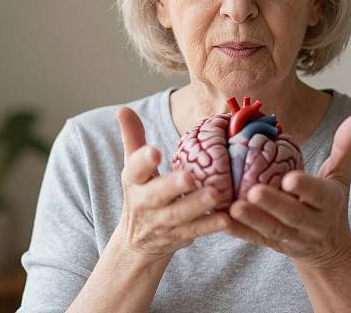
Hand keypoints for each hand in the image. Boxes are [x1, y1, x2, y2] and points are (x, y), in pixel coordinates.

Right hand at [114, 106, 230, 262]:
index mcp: (134, 181)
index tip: (154, 151)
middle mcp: (145, 202)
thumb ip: (133, 137)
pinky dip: (210, 226)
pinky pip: (195, 231)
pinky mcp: (179, 236)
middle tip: (189, 177)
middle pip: (157, 194)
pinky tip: (227, 218)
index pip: (134, 169)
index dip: (143, 161)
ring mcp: (162, 222)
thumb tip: (124, 108)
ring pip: (179, 215)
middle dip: (172, 186)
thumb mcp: (134, 168)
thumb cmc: (142, 192)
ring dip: (197, 205)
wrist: (138, 241)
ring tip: (215, 194)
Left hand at [222, 113, 350, 270]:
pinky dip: (239, 232)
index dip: (305, 188)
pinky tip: (221, 220)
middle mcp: (312, 223)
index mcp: (328, 202)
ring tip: (233, 207)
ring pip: (272, 229)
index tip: (290, 178)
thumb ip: (345, 145)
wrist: (328, 249)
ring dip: (253, 219)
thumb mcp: (340, 175)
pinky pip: (255, 239)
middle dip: (274, 205)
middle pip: (293, 215)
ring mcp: (292, 237)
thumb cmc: (331, 203)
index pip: (319, 194)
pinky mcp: (273, 244)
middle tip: (254, 192)